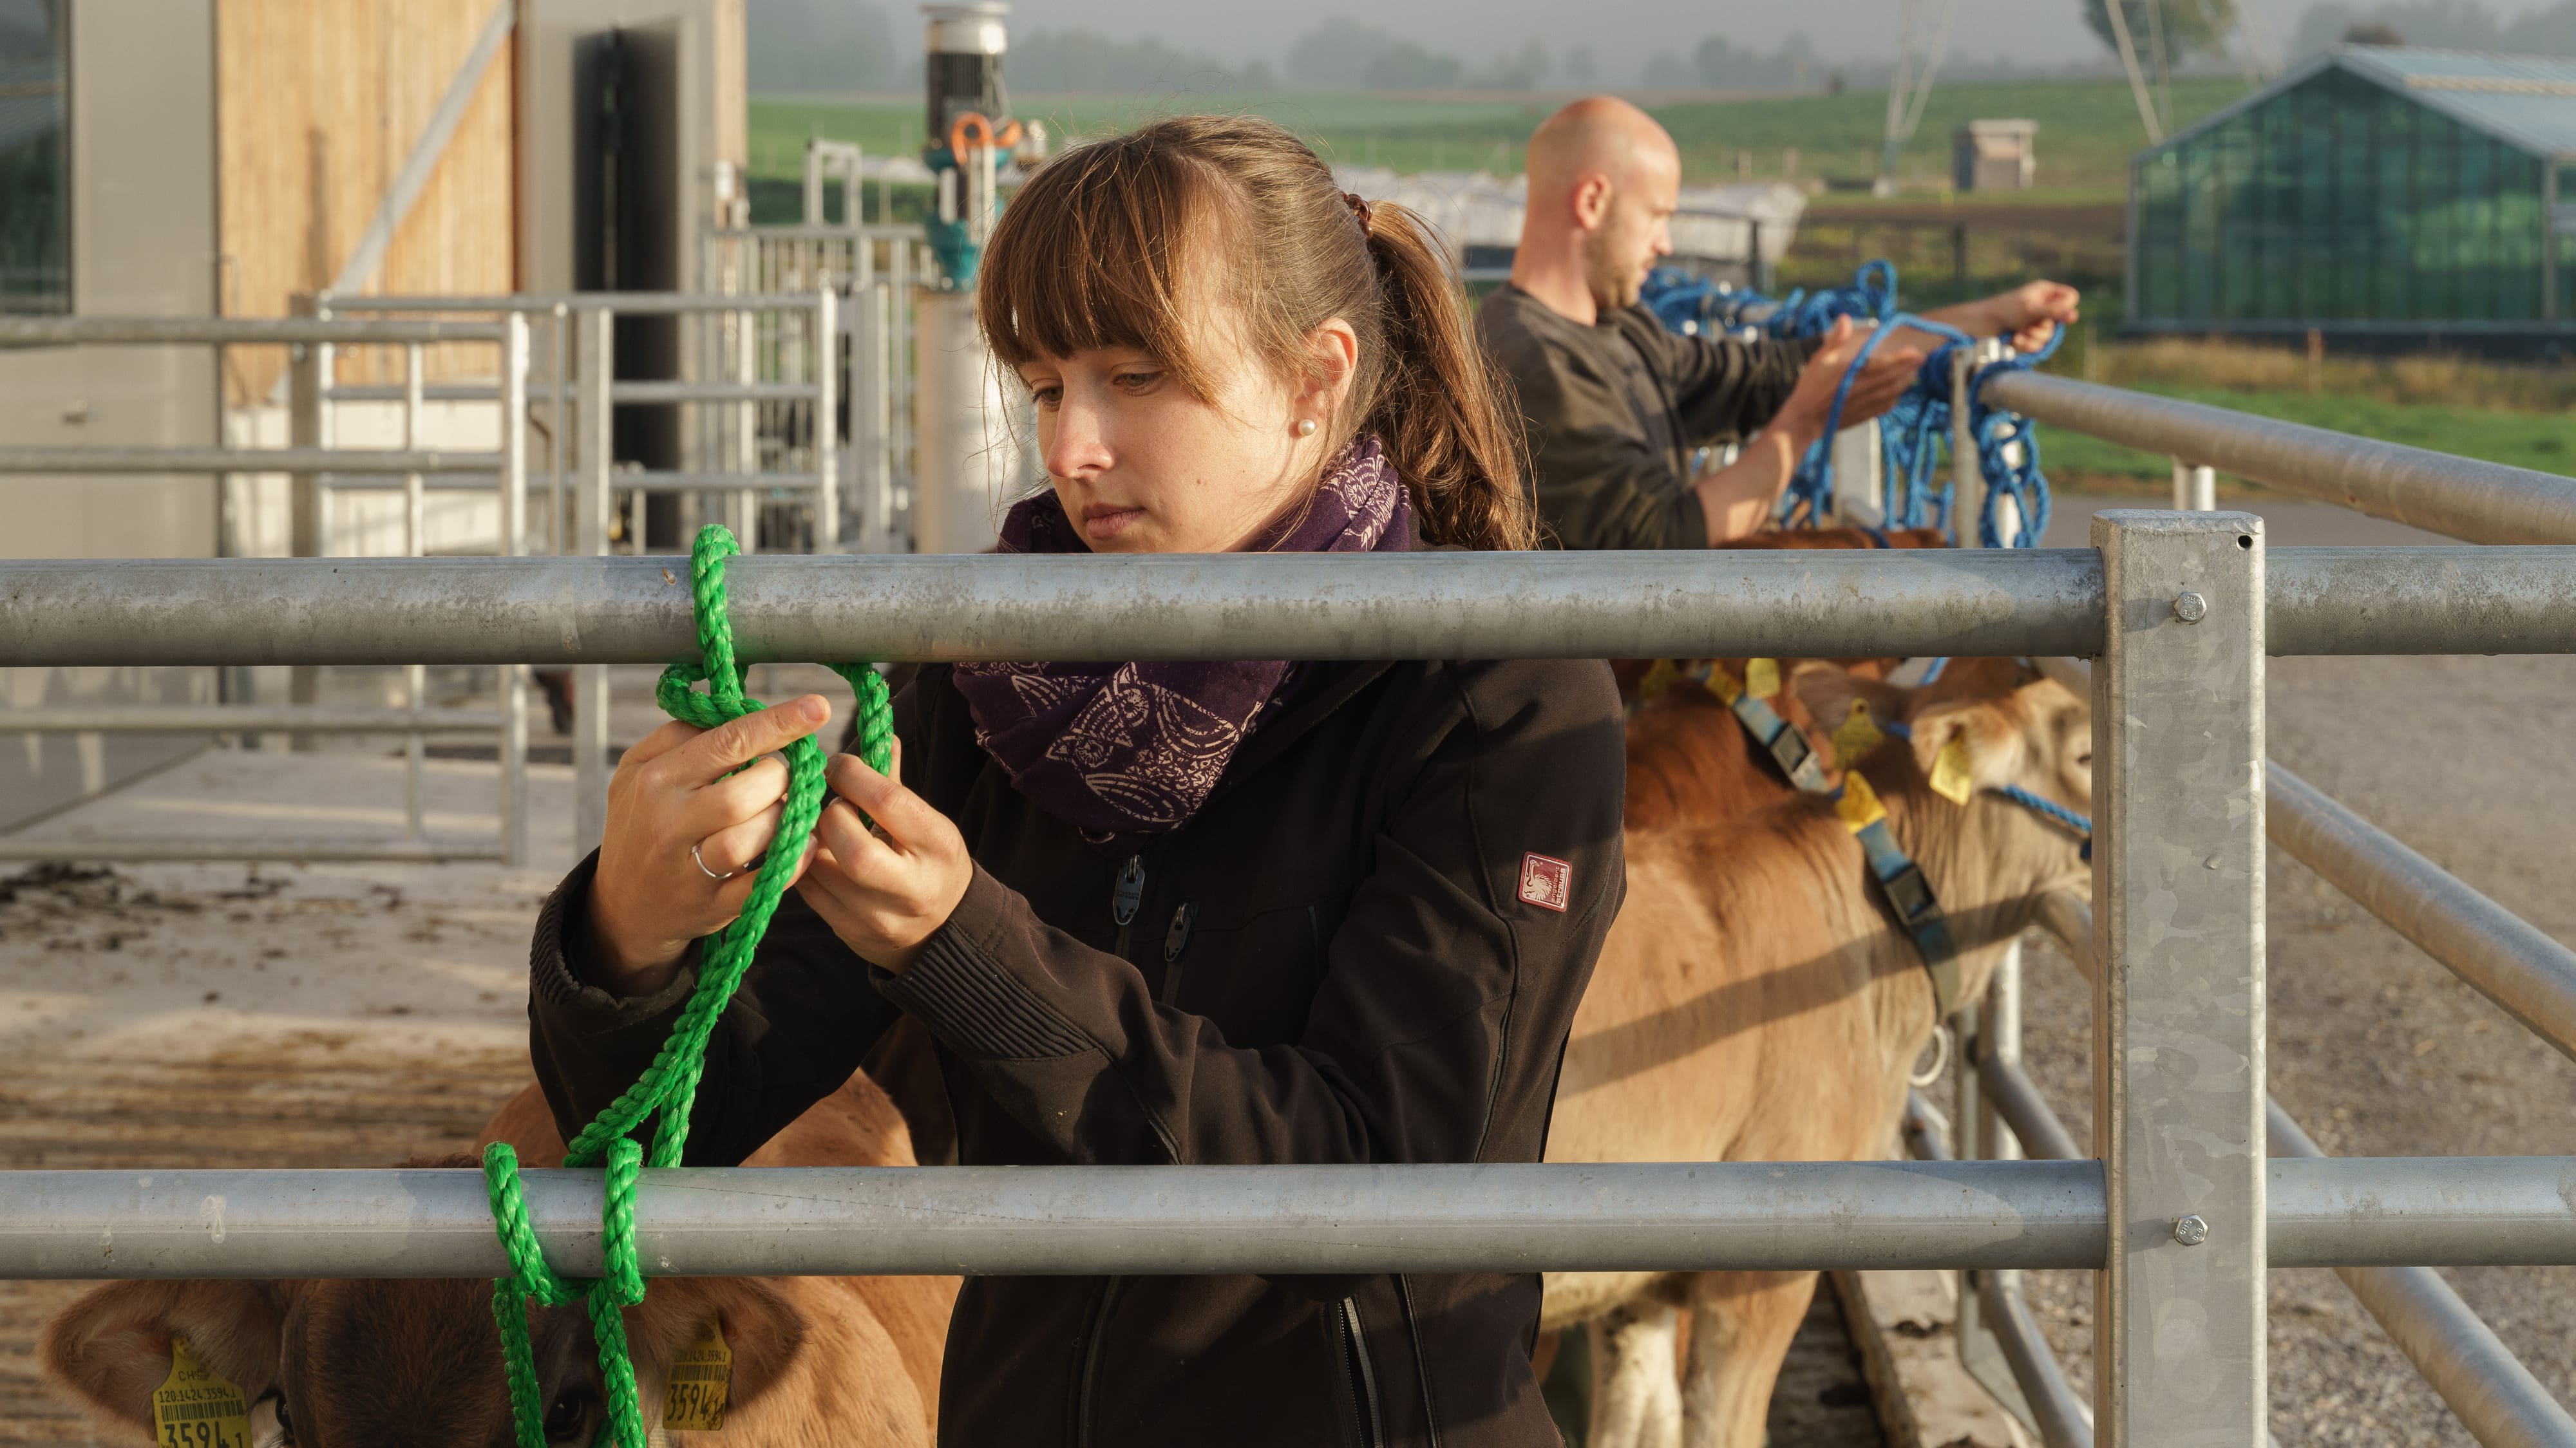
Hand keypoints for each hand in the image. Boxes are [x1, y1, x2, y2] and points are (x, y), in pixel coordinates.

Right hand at [585, 694, 830, 994]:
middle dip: (782, 778)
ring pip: (752, 838)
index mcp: (656, 778)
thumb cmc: (640, 825)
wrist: (621, 906)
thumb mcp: (637, 771)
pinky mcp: (712, 906)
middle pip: (744, 791)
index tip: (818, 707)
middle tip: (791, 775)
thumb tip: (733, 706)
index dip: (777, 723)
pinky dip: (792, 861)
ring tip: (791, 809)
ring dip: (785, 819)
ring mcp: (689, 868)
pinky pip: (763, 882)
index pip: (726, 742)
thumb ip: (679, 734)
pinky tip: (802, 843)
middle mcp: (669, 821)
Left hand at [797, 740, 972, 973]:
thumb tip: (879, 732)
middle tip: (830, 804)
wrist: (942, 931)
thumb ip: (896, 783)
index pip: (887, 801)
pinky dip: (802, 864)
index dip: (853, 775)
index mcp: (937, 846)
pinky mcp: (849, 932)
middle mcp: (911, 887)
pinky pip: (808, 891)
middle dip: (830, 815)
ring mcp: (878, 916)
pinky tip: (813, 853)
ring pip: (821, 869)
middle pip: (852, 846)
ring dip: (810, 839)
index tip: (838, 765)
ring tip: (819, 827)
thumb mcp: (929, 823)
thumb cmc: (931, 863)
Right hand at [1776, 316, 1926, 439]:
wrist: (1805, 420)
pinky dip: (1895, 397)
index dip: (1901, 359)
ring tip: (1914, 372)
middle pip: (1894, 378)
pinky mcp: (1866, 415)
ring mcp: (1867, 404)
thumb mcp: (1819, 360)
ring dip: (1906, 381)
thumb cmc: (1810, 388)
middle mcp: (1865, 389)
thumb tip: (1845, 319)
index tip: (1915, 351)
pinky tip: (1897, 392)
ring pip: (1894, 392)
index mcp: (1854, 373)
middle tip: (1922, 358)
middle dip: (1910, 368)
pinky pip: (1887, 406)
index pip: (1883, 364)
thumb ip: (1835, 340)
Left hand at [1982, 280, 2079, 351]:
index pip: (2071, 297)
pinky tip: (2014, 341)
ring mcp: (2034, 322)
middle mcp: (2042, 306)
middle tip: (2027, 326)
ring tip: (2017, 335)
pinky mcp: (2027, 337)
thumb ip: (2053, 312)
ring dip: (2033, 338)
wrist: (1978, 326)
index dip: (2065, 307)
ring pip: (2048, 336)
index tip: (2052, 313)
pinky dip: (2026, 345)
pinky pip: (2038, 345)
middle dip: (2042, 327)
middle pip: (2060, 321)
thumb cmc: (2004, 310)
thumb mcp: (2031, 309)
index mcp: (2045, 292)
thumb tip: (2075, 316)